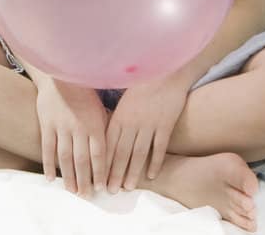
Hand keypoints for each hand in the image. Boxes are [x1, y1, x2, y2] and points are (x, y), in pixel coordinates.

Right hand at [34, 79, 109, 195]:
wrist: (62, 76)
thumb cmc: (86, 95)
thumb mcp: (100, 110)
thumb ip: (105, 130)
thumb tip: (114, 153)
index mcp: (95, 124)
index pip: (99, 154)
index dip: (100, 172)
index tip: (101, 188)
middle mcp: (79, 127)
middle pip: (82, 160)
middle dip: (85, 180)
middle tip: (87, 196)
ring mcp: (61, 126)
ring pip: (65, 157)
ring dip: (68, 177)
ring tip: (72, 191)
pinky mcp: (47, 124)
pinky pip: (47, 148)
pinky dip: (49, 164)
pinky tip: (51, 178)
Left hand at [104, 76, 190, 191]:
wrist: (166, 72)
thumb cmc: (142, 85)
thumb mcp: (124, 101)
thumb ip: (115, 119)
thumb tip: (102, 137)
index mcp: (119, 117)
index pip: (107, 145)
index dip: (103, 164)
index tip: (98, 178)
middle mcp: (132, 122)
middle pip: (121, 153)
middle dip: (114, 174)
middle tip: (111, 191)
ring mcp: (149, 124)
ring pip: (138, 153)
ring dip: (132, 172)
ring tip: (128, 187)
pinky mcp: (165, 124)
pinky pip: (159, 147)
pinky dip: (155, 162)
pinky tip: (151, 175)